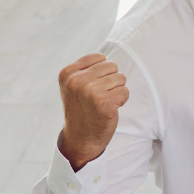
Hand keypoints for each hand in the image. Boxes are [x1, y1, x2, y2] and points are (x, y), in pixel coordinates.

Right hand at [58, 53, 129, 171]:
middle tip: (99, 96)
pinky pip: (125, 91)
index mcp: (67, 73)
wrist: (80, 138)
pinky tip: (109, 109)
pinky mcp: (103, 103)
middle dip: (111, 80)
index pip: (100, 57)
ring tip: (103, 102)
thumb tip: (107, 56)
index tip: (92, 87)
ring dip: (117, 91)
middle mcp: (76, 81)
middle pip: (112, 66)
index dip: (102, 72)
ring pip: (120, 78)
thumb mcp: (74, 85)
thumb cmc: (82, 108)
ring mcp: (89, 91)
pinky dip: (121, 100)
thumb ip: (86, 69)